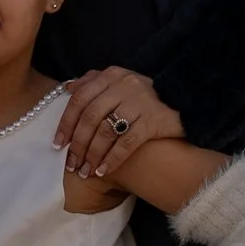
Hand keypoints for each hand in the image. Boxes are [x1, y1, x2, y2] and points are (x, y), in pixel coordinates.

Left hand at [56, 67, 184, 178]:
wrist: (186, 102)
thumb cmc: (147, 96)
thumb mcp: (121, 81)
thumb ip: (94, 82)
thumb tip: (68, 88)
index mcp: (111, 75)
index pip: (79, 98)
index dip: (65, 123)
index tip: (58, 144)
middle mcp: (123, 85)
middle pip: (90, 117)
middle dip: (77, 144)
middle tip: (71, 164)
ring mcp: (139, 102)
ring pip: (106, 131)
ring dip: (92, 154)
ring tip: (85, 171)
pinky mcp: (153, 120)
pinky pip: (127, 143)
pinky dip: (112, 158)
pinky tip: (103, 171)